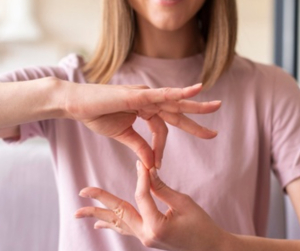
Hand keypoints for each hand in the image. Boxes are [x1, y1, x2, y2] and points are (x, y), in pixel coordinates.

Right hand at [65, 83, 220, 167]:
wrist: (76, 104)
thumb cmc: (96, 115)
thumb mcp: (122, 135)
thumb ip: (139, 146)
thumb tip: (151, 162)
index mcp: (144, 110)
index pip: (162, 129)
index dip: (161, 148)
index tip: (157, 164)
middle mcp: (148, 100)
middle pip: (176, 112)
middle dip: (196, 120)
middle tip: (214, 133)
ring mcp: (143, 95)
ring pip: (174, 101)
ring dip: (196, 104)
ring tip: (215, 107)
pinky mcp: (137, 93)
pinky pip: (162, 93)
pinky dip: (179, 93)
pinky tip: (197, 90)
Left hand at [75, 161, 229, 250]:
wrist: (211, 249)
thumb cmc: (202, 226)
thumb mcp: (183, 203)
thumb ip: (162, 188)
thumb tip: (146, 172)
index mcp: (156, 226)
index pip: (142, 195)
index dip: (142, 176)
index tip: (143, 162)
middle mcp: (146, 235)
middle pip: (118, 213)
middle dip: (100, 201)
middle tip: (83, 191)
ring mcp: (145, 238)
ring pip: (118, 223)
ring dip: (99, 215)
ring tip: (79, 213)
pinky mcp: (147, 237)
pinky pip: (125, 229)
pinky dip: (112, 224)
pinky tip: (100, 224)